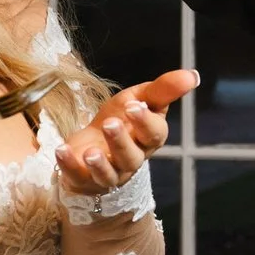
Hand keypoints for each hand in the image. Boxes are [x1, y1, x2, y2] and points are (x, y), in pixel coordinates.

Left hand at [56, 69, 197, 194]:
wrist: (91, 147)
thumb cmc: (121, 121)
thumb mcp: (140, 99)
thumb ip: (164, 89)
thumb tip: (193, 75)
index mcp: (148, 139)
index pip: (153, 133)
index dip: (145, 121)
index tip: (134, 105)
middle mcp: (131, 159)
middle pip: (131, 155)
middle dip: (121, 141)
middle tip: (110, 123)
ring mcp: (107, 172)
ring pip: (108, 173)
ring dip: (100, 163)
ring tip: (91, 152)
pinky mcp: (83, 179)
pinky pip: (77, 175)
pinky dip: (69, 165)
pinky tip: (61, 150)